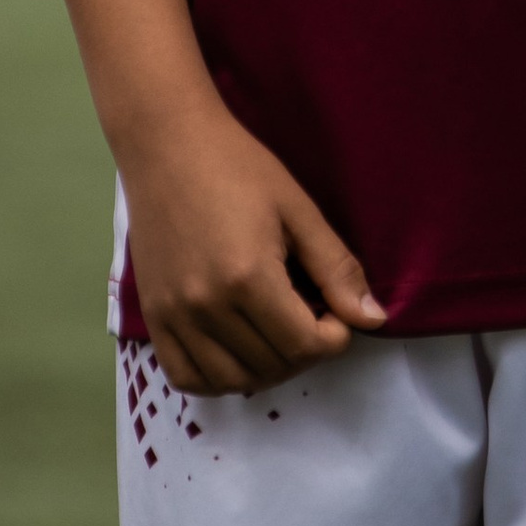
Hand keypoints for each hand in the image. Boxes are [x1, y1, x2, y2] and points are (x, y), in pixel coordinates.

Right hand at [121, 101, 387, 398]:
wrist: (168, 144)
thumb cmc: (238, 166)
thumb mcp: (297, 209)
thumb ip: (336, 268)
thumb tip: (374, 320)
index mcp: (247, 278)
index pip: (304, 346)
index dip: (334, 338)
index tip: (336, 311)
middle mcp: (206, 307)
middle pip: (271, 366)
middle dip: (305, 351)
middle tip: (311, 314)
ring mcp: (173, 316)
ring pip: (232, 381)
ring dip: (268, 368)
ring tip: (279, 332)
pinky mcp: (152, 317)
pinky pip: (186, 377)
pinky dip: (218, 378)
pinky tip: (238, 350)